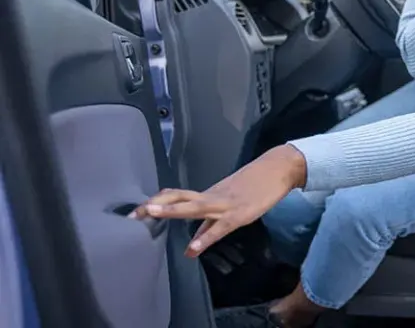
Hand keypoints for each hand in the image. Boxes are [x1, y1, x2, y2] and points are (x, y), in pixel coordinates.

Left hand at [130, 145, 306, 256]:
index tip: (136, 211)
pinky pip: (219, 228)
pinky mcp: (239, 214)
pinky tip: (193, 249)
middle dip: (155, 206)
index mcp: (209, 194)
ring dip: (173, 211)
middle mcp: (212, 197)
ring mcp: (225, 205)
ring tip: (152, 215)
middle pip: (179, 198)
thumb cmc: (255, 185)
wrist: (278, 169)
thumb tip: (193, 242)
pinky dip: (206, 238)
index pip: (177, 196)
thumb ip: (210, 222)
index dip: (157, 202)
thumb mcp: (230, 201)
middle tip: (133, 214)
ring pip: (194, 207)